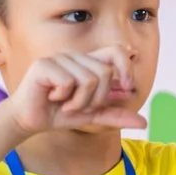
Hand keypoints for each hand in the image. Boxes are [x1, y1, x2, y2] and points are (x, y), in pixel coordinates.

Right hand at [0, 49, 144, 136]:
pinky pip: (68, 82)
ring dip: (79, 101)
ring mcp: (59, 58)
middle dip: (96, 98)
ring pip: (88, 79)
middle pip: (104, 72)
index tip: (126, 88)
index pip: (116, 51)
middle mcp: (75, 57)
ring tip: (66, 104)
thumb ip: (116, 116)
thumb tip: (144, 123)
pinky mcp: (44, 65)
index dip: (126, 68)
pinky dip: (64, 97)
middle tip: (80, 106)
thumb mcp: (93, 116)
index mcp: (88, 63)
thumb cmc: (61, 114)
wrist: (31, 120)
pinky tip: (52, 97)